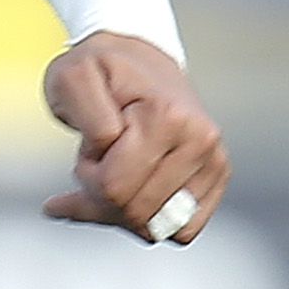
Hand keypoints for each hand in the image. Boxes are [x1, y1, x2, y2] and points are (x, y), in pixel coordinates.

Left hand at [44, 32, 225, 243]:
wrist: (136, 59)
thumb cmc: (99, 71)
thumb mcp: (72, 79)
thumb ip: (87, 118)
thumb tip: (110, 151)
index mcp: (167, 117)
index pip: (114, 189)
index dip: (86, 177)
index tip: (88, 150)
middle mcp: (200, 140)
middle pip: (136, 213)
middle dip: (101, 197)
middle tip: (99, 160)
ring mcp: (214, 160)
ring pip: (158, 228)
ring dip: (123, 210)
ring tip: (117, 171)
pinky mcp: (217, 177)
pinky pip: (181, 229)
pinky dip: (149, 221)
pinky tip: (132, 195)